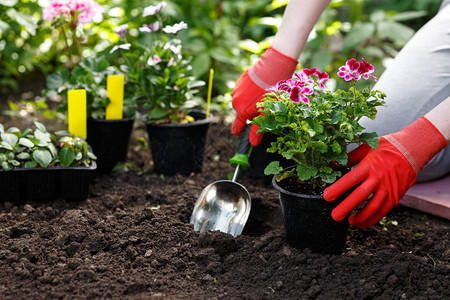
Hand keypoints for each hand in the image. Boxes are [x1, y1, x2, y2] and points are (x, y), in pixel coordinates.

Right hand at [231, 46, 296, 145]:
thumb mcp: (268, 114)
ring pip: (242, 101)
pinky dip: (249, 91)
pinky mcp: (239, 81)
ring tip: (262, 95)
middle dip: (250, 112)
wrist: (272, 68)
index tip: (237, 133)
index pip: (236, 126)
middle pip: (241, 112)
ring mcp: (237, 91)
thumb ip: (258, 129)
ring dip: (250, 101)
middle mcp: (236, 102)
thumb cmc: (272, 93)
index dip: (238, 131)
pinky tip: (259, 86)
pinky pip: (243, 90)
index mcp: (243, 112)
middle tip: (263, 107)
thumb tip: (253, 144)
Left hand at [324, 117, 446, 227]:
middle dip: (346, 207)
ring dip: (360, 217)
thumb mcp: (366, 147)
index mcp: (369, 166)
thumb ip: (348, 157)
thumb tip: (331, 163)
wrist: (411, 151)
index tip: (326, 197)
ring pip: (373, 208)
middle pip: (360, 196)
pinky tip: (362, 222)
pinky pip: (383, 212)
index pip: (350, 179)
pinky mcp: (395, 197)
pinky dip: (372, 219)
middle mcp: (378, 178)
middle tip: (335, 216)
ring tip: (349, 221)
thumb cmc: (385, 148)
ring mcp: (388, 189)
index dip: (338, 189)